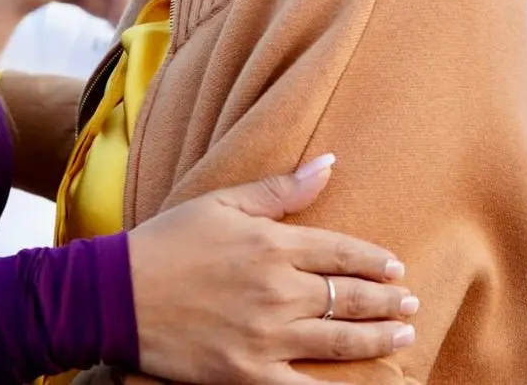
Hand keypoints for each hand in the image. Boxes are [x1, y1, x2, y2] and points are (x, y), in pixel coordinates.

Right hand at [127, 157, 417, 384]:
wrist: (115, 294)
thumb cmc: (167, 241)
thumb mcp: (222, 201)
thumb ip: (280, 189)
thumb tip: (329, 164)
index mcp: (273, 244)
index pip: (341, 253)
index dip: (373, 260)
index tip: (394, 267)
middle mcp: (278, 290)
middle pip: (349, 297)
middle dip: (386, 301)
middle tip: (410, 304)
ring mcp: (266, 336)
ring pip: (340, 340)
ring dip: (378, 337)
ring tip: (402, 336)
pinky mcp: (249, 373)